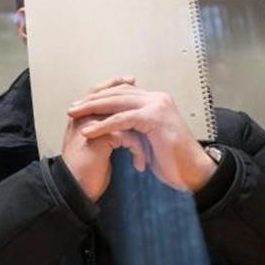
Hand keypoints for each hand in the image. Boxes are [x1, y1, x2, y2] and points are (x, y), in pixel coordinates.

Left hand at [66, 81, 216, 191]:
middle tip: (72, 109)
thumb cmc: (170, 160)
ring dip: (93, 108)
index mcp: (154, 100)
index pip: (121, 91)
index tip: (79, 106)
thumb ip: (132, 125)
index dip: (99, 97)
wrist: (192, 173)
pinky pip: (124, 119)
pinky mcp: (155, 118)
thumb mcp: (146, 137)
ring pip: (118, 102)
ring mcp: (157, 106)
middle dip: (91, 100)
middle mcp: (156, 98)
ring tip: (75, 115)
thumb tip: (109, 121)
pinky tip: (90, 131)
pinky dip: (104, 125)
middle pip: (117, 93)